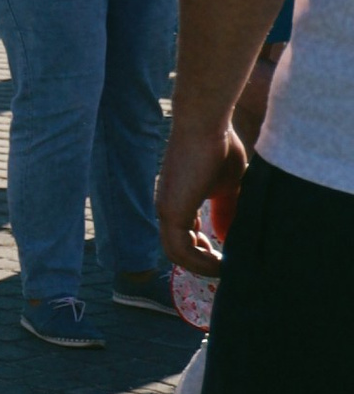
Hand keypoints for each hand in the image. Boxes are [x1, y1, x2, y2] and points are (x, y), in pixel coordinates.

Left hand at [159, 114, 245, 275]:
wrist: (207, 124)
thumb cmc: (219, 147)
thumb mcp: (228, 186)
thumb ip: (226, 211)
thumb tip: (226, 237)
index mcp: (179, 201)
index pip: (184, 236)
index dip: (202, 252)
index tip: (224, 258)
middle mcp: (167, 207)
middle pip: (178, 249)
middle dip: (201, 263)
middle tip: (226, 268)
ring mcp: (166, 209)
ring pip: (176, 253)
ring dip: (200, 266)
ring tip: (225, 269)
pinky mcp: (172, 210)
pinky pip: (179, 249)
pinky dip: (198, 262)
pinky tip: (220, 263)